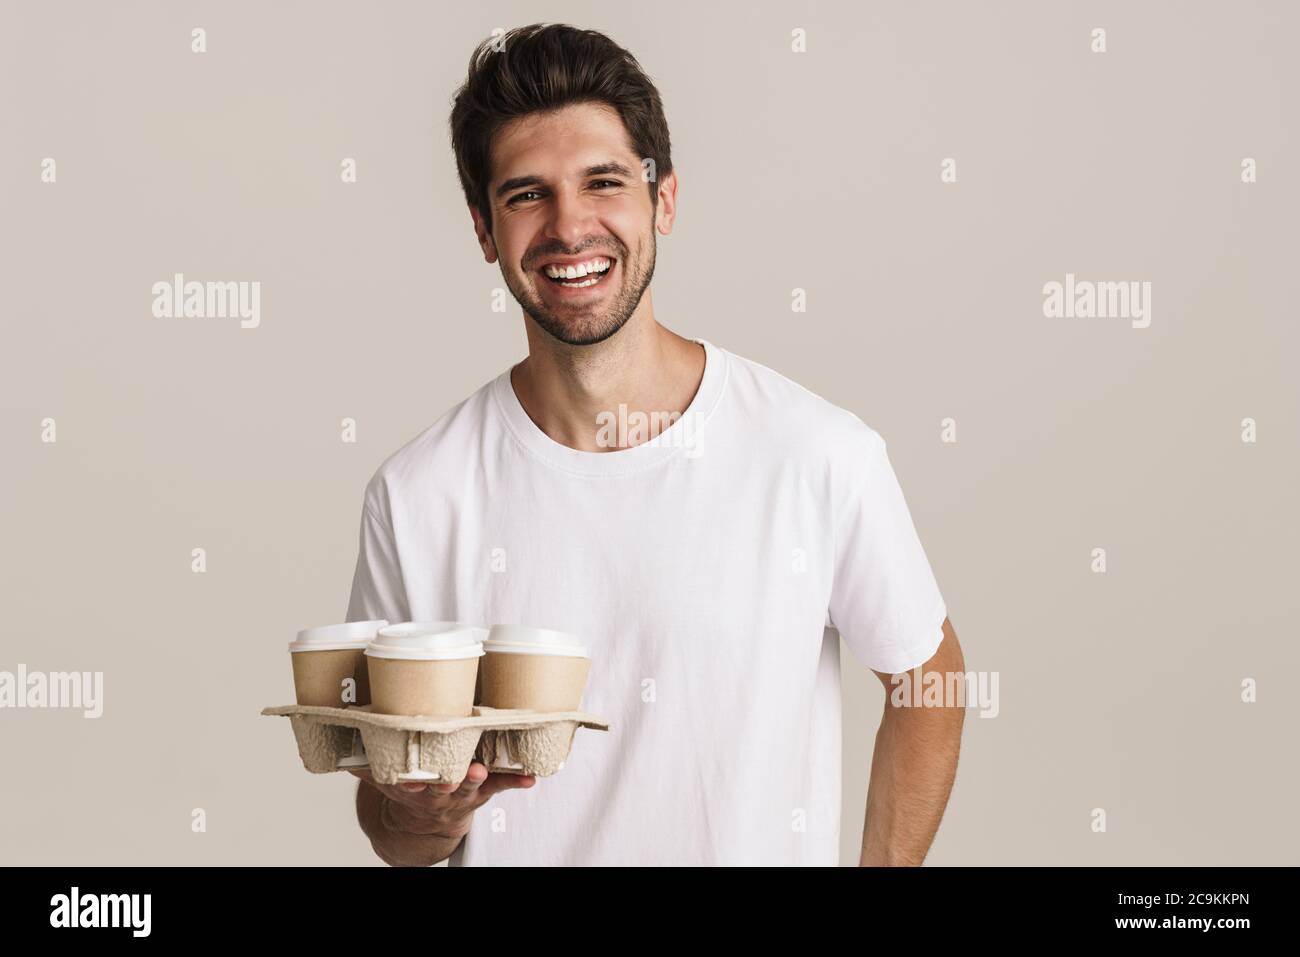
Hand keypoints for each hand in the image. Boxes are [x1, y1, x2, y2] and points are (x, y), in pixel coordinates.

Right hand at [348, 762, 535, 842]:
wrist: (426, 825)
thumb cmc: (412, 789)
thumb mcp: (387, 782)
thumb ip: (367, 765)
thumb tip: (342, 741)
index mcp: (415, 786)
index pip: (412, 783)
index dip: (414, 781)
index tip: (415, 779)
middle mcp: (439, 790)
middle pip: (445, 784)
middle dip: (453, 778)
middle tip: (461, 770)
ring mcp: (463, 791)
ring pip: (472, 785)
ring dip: (481, 778)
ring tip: (486, 770)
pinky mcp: (483, 790)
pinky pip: (502, 785)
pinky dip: (516, 781)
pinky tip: (530, 777)